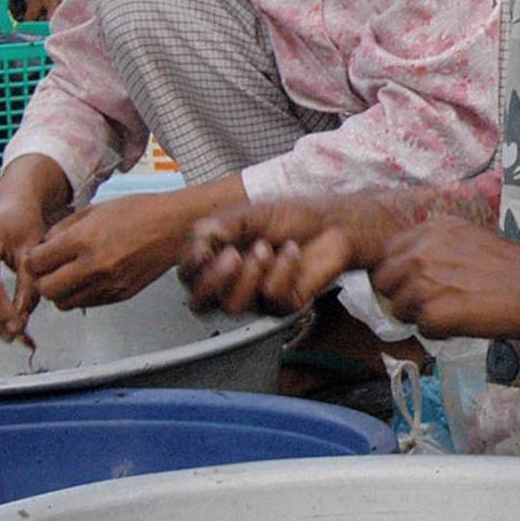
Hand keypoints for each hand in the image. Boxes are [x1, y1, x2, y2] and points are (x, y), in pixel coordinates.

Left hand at [18, 190, 196, 311]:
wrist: (176, 227)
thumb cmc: (141, 212)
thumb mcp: (95, 209)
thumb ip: (64, 229)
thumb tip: (43, 246)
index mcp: (84, 240)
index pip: (37, 263)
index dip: (33, 260)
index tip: (37, 257)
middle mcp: (95, 266)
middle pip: (46, 290)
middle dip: (43, 280)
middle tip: (49, 271)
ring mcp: (109, 284)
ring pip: (65, 304)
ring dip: (61, 292)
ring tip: (70, 276)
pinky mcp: (121, 295)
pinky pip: (88, 304)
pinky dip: (82, 295)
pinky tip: (90, 279)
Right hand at [181, 198, 381, 314]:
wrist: (332, 222)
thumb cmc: (290, 217)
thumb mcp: (246, 214)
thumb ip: (214, 229)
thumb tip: (193, 250)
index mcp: (217, 258)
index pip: (187, 275)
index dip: (191, 265)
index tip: (205, 245)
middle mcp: (231, 282)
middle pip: (200, 302)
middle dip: (213, 280)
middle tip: (233, 255)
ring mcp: (256, 296)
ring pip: (232, 305)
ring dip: (250, 274)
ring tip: (266, 248)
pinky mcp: (282, 305)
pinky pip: (270, 297)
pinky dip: (282, 270)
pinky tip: (292, 252)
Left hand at [369, 217, 519, 339]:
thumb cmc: (513, 266)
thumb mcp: (468, 238)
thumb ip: (436, 247)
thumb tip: (414, 269)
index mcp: (430, 229)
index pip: (387, 254)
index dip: (398, 273)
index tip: (417, 283)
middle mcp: (421, 250)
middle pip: (383, 281)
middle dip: (401, 295)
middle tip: (431, 303)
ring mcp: (424, 281)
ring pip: (398, 308)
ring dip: (421, 316)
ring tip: (454, 312)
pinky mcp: (433, 311)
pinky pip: (421, 328)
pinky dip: (439, 331)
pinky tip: (463, 323)